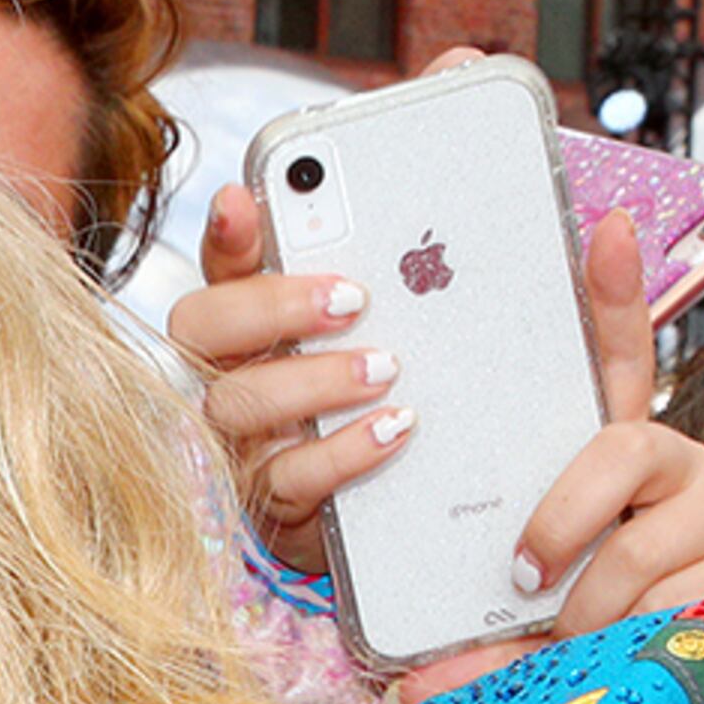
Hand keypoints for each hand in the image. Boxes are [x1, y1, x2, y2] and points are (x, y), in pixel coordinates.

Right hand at [175, 181, 400, 576]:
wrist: (424, 502)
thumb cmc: (406, 398)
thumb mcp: (413, 331)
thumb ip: (418, 282)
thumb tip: (503, 231)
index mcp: (255, 320)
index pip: (224, 264)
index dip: (226, 235)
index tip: (241, 201)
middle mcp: (227, 374)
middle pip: (200, 326)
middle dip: (271, 305)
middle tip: (351, 298)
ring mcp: (239, 440)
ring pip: (236, 402)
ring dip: (313, 379)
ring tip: (386, 367)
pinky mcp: (270, 502)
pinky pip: (286, 477)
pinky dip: (341, 451)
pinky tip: (394, 428)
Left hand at [391, 213, 703, 703]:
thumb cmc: (630, 613)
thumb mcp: (551, 596)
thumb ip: (485, 608)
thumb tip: (407, 670)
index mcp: (626, 452)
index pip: (619, 358)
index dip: (613, 295)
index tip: (606, 229)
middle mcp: (686, 464)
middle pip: (615, 458)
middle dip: (560, 522)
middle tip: (523, 573)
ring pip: (631, 560)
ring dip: (583, 614)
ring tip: (569, 640)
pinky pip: (670, 612)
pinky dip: (624, 652)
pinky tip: (621, 664)